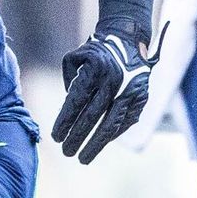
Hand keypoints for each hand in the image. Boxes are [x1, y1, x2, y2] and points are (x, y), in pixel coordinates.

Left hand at [52, 28, 148, 164]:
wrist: (127, 40)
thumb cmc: (94, 52)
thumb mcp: (75, 58)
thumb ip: (68, 82)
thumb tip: (68, 111)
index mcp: (94, 71)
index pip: (76, 103)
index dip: (65, 122)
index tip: (55, 137)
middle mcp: (113, 81)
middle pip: (92, 117)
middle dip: (77, 137)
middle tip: (66, 152)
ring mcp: (129, 90)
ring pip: (111, 124)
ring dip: (96, 144)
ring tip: (83, 158)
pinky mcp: (140, 98)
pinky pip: (125, 122)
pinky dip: (112, 135)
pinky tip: (101, 143)